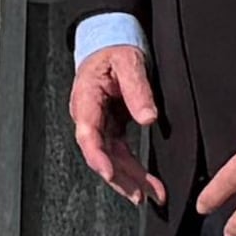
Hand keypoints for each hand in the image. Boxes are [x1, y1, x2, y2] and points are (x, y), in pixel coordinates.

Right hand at [67, 35, 164, 207]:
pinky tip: (145, 184)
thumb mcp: (129, 61)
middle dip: (120, 176)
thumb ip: (137, 89)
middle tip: (140, 194)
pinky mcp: (111, 127)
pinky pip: (120, 153)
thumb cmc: (114, 48)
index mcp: (86, 99)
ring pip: (111, 158)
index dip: (98, 156)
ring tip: (149, 195)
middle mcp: (89, 116)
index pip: (87, 133)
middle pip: (100, 153)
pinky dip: (132, 169)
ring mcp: (100, 124)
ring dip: (129, 178)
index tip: (109, 172)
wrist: (109, 40)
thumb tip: (147, 118)